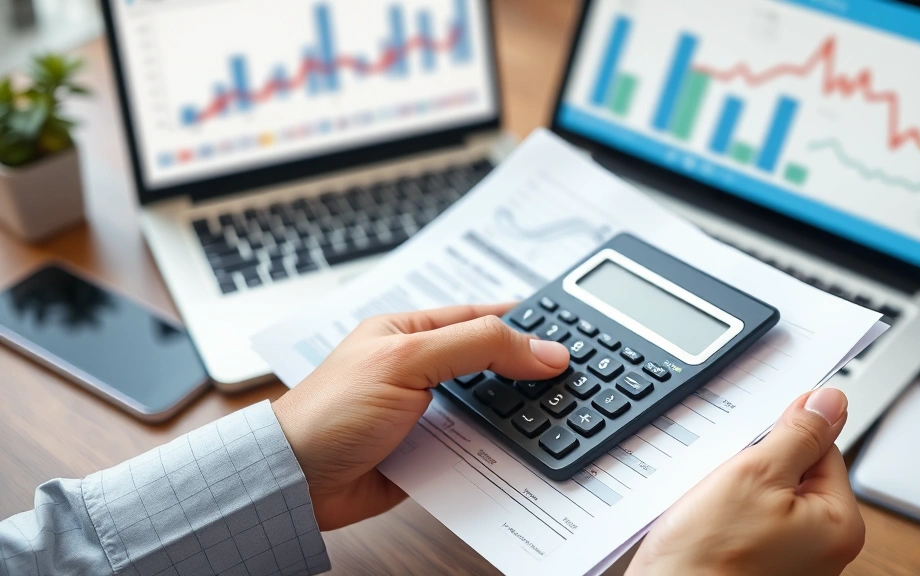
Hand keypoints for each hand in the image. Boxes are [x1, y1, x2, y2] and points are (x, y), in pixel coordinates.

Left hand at [271, 304, 569, 530]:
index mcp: (409, 334)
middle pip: (488, 365)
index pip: (478, 318)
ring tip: (558, 414)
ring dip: (515, 416)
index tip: (566, 328)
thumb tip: (542, 348)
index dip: (522, 322)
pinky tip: (522, 453)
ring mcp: (423, 414)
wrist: (295, 483)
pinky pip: (473, 449)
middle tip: (572, 377)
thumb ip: (476, 347)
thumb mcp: (407, 361)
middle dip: (527, 373)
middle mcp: (419, 370)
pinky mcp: (427, 453)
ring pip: (485, 410)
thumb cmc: (330, 412)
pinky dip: (497, 452)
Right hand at [627, 388, 863, 575]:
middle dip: (755, 466)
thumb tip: (830, 402)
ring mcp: (790, 559)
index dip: (780, 438)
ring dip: (736, 489)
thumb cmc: (709, 558)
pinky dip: (727, 515)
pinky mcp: (759, 565)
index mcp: (839, 524)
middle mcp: (823, 548)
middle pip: (794, 474)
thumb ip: (798, 434)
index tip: (751, 444)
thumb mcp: (756, 474)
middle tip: (726, 481)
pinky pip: (748, 522)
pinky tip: (709, 523)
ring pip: (765, 496)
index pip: (822, 449)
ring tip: (714, 506)